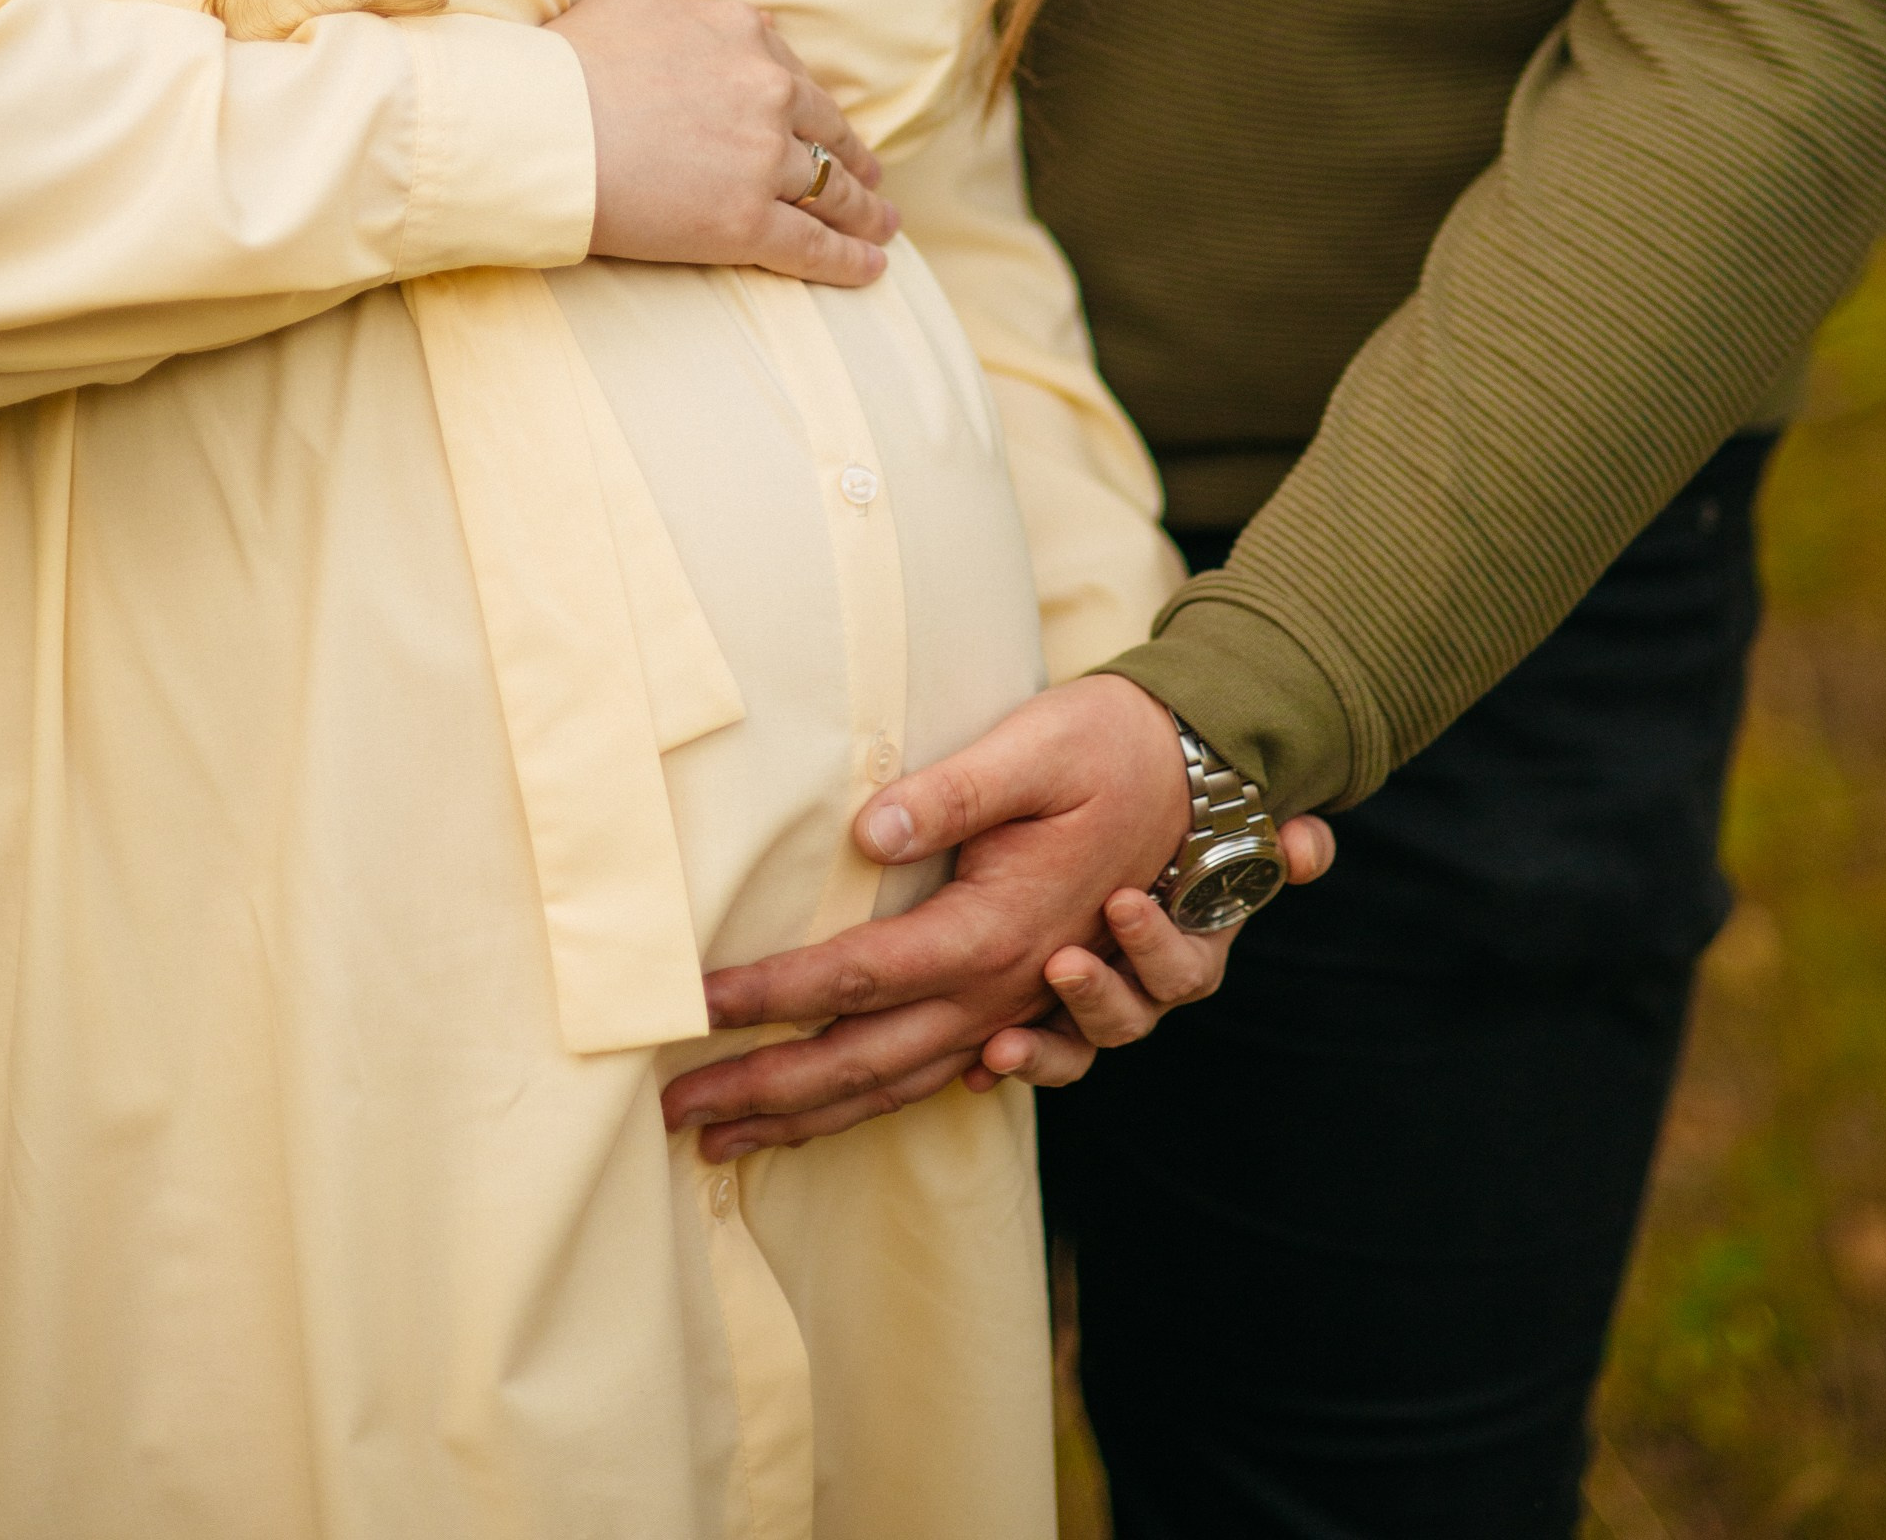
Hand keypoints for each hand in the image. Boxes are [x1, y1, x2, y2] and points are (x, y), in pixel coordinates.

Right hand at [548, 0, 896, 283]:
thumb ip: (697, 16)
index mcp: (744, 36)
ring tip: (881, 226)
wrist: (539, 125)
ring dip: (863, 211)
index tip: (826, 129)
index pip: (795, 77)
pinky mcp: (746, 223)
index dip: (814, 110)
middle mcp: (767, 92)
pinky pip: (812, 245)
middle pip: (827, 132)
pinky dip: (850, 259)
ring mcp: (762, 159)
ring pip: (830, 189)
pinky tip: (872, 267)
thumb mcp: (638, 7)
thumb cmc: (566, 64)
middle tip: (870, 180)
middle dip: (853, 158)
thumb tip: (736, 23)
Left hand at [660, 674, 1335, 1158]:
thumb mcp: (1035, 747)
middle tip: (675, 1115)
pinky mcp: (1036, 999)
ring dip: (814, 1117)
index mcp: (996, 929)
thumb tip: (865, 830)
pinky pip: (960, 1076)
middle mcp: (1009, 987)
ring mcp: (1025, 1004)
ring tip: (731, 1139)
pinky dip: (902, 1105)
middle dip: (766, 1090)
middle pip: (865, 1059)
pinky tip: (855, 1114)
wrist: (1210, 773)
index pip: (854, 976)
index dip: (765, 993)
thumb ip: (952, 791)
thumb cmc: (1114, 745)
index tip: (686, 1005)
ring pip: (905, 1084)